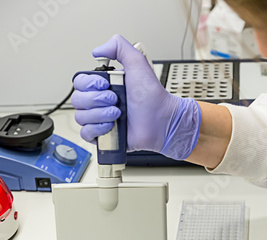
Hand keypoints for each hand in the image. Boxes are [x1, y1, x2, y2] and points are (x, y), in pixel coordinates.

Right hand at [71, 34, 200, 159]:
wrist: (160, 119)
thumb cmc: (152, 96)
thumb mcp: (137, 62)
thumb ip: (118, 47)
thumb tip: (97, 51)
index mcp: (103, 86)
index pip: (79, 83)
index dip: (89, 84)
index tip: (105, 85)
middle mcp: (99, 102)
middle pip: (77, 100)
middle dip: (97, 100)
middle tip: (115, 100)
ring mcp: (99, 120)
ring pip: (80, 117)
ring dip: (100, 115)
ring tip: (117, 114)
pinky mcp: (102, 136)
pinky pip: (85, 134)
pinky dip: (97, 129)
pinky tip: (112, 126)